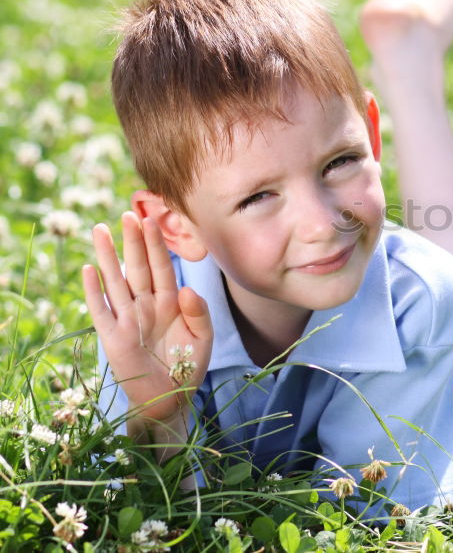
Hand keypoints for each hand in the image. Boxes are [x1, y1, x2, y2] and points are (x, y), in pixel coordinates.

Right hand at [83, 212, 212, 422]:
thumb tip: (188, 290)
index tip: (151, 219)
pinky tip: (89, 270)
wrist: (170, 399)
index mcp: (171, 303)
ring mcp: (128, 319)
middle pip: (137, 267)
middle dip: (132, 241)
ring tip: (99, 230)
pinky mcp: (113, 337)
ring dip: (107, 257)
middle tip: (127, 214)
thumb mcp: (202, 338)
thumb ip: (199, 313)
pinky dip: (95, 291)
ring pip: (116, 281)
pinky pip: (101, 310)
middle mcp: (147, 305)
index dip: (156, 245)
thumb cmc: (187, 366)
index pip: (162, 267)